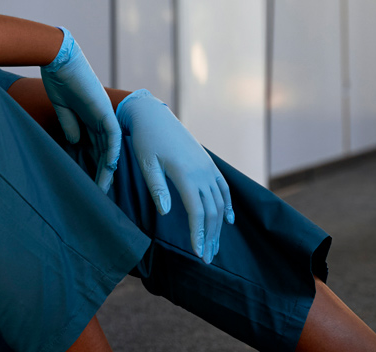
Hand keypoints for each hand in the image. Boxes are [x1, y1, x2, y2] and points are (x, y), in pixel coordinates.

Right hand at [40, 27, 120, 192]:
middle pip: (104, 149)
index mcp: (89, 115)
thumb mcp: (62, 107)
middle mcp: (99, 116)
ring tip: (102, 187)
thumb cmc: (57, 78)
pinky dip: (112, 150)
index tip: (89, 181)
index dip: (92, 163)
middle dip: (101, 171)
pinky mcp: (103, 109)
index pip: (94, 145)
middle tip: (99, 192)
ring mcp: (103, 113)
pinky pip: (112, 134)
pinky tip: (110, 166)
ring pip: (109, 146)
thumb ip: (70, 124)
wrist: (58, 58)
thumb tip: (76, 142)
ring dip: (106, 167)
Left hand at [116, 89, 233, 263]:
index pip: (197, 211)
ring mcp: (207, 167)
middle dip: (210, 236)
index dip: (199, 234)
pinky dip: (228, 205)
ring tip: (214, 246)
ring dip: (218, 226)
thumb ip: (157, 188)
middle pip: (212, 211)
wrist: (154, 116)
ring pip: (220, 202)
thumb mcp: (146, 164)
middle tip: (206, 259)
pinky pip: (224, 188)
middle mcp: (202, 172)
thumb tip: (167, 214)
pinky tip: (229, 221)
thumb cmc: (146, 140)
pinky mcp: (208, 164)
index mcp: (185, 174)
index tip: (198, 253)